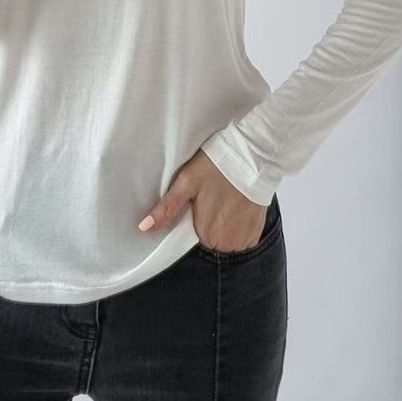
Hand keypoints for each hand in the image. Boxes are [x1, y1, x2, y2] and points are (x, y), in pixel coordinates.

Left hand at [138, 149, 268, 251]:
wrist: (251, 157)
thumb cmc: (216, 166)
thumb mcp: (186, 183)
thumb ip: (167, 209)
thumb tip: (144, 228)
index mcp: (206, 234)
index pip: (193, 239)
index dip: (194, 223)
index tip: (198, 207)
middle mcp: (227, 243)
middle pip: (211, 241)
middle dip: (208, 225)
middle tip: (211, 200)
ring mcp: (244, 240)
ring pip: (227, 241)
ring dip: (225, 227)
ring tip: (226, 202)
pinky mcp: (257, 233)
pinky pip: (243, 238)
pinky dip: (240, 226)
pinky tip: (237, 207)